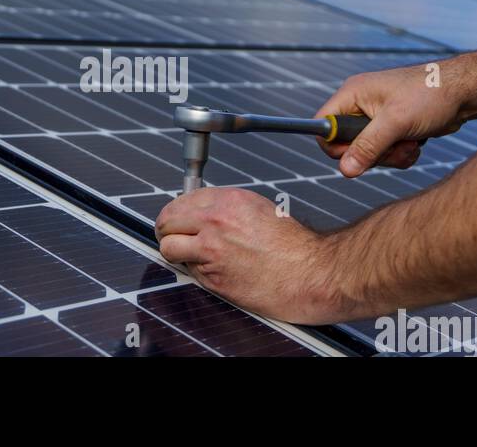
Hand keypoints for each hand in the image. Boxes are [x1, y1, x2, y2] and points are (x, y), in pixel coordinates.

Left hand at [155, 188, 348, 324]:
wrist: (310, 273)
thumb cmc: (292, 246)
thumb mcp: (259, 209)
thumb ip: (227, 208)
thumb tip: (201, 210)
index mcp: (228, 200)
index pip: (181, 200)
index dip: (179, 212)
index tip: (180, 219)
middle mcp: (215, 221)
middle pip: (167, 221)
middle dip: (169, 230)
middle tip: (175, 236)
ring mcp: (211, 250)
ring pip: (168, 247)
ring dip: (175, 251)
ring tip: (187, 254)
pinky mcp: (212, 277)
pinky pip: (186, 270)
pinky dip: (193, 271)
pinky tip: (212, 270)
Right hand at [316, 61, 466, 177]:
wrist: (464, 93)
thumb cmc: (431, 95)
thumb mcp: (396, 122)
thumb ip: (368, 146)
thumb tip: (345, 169)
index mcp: (353, 94)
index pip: (324, 125)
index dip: (335, 145)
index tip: (358, 153)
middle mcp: (360, 106)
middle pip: (346, 146)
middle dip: (372, 154)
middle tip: (394, 146)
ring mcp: (376, 118)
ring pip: (367, 153)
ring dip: (390, 156)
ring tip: (410, 144)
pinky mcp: (391, 130)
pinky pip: (383, 153)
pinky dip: (399, 155)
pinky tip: (415, 144)